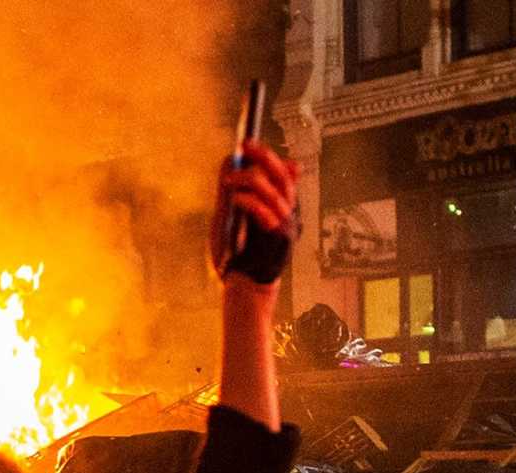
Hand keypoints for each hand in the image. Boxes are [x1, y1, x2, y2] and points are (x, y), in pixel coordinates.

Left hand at [208, 141, 299, 284]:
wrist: (242, 286)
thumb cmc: (236, 253)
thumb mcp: (229, 214)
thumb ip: (234, 188)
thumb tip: (232, 159)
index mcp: (279, 206)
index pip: (282, 173)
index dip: (268, 155)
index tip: (246, 143)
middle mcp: (287, 215)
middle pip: (283, 177)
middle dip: (264, 157)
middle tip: (244, 146)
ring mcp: (286, 228)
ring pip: (275, 192)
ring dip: (249, 180)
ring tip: (228, 181)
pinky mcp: (279, 242)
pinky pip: (267, 213)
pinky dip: (250, 201)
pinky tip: (236, 198)